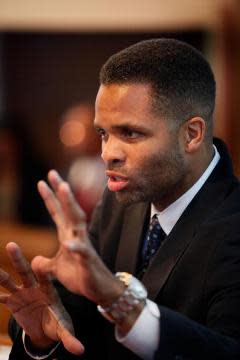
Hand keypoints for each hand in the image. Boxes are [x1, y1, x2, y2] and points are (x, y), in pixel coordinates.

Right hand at [0, 242, 83, 354]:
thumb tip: (80, 352)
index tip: (39, 262)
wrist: (46, 329)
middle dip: (18, 259)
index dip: (42, 270)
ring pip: (10, 281)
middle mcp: (33, 287)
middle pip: (25, 271)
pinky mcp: (13, 302)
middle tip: (11, 244)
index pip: (45, 278)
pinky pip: (1, 297)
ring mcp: (22, 293)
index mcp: (48, 290)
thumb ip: (70, 339)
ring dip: (0, 274)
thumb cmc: (57, 324)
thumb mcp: (63, 331)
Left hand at [32, 170, 124, 307]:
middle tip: (52, 173)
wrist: (99, 290)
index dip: (50, 197)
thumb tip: (35, 261)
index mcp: (67, 235)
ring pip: (77, 221)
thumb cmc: (80, 276)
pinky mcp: (88, 260)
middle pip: (67, 209)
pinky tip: (67, 242)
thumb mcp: (57, 270)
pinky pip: (82, 251)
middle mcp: (76, 235)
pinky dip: (76, 246)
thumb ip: (45, 264)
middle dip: (61, 191)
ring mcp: (83, 245)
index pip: (57, 212)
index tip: (42, 182)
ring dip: (71, 205)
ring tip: (64, 189)